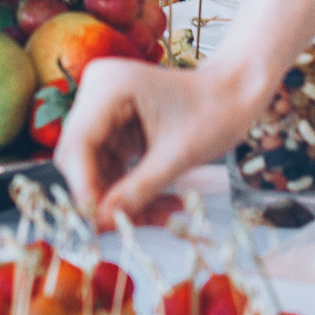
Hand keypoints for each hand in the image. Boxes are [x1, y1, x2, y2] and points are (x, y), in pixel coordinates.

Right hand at [54, 57, 263, 227]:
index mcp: (110, 86)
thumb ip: (138, 189)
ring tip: (158, 217)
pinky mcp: (113, 123)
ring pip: (92, 166)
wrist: (235, 93)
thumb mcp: (178, 156)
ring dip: (119, 196)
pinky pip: (108, 164)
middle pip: (79, 157)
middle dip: (103, 195)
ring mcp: (103, 107)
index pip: (78, 143)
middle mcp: (98, 91)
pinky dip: (128, 187)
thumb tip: (103, 223)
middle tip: (128, 227)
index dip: (84, 186)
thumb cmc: (216, 112)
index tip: (98, 223)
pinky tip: (158, 204)